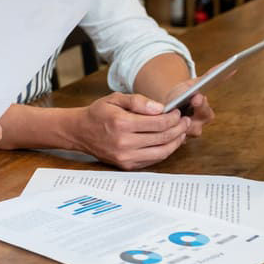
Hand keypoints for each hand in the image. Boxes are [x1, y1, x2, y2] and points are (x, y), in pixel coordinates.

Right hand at [72, 93, 189, 169]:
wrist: (79, 132)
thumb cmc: (98, 113)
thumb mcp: (115, 99)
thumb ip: (138, 101)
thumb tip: (160, 108)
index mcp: (121, 123)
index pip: (158, 122)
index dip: (173, 117)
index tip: (178, 112)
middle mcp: (124, 142)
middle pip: (162, 137)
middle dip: (178, 128)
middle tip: (184, 121)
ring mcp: (125, 156)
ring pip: (161, 152)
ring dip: (175, 142)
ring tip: (180, 132)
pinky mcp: (126, 165)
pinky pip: (153, 160)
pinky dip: (164, 151)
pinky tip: (168, 142)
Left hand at [161, 71, 221, 137]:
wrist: (168, 105)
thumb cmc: (183, 94)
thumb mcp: (194, 84)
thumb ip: (211, 76)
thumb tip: (232, 68)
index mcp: (205, 114)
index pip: (206, 112)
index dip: (201, 104)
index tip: (196, 97)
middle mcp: (197, 127)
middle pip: (194, 126)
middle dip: (185, 117)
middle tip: (173, 110)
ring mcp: (184, 135)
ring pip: (178, 133)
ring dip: (171, 124)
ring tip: (163, 114)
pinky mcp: (171, 140)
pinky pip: (167, 137)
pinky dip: (162, 129)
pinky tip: (156, 121)